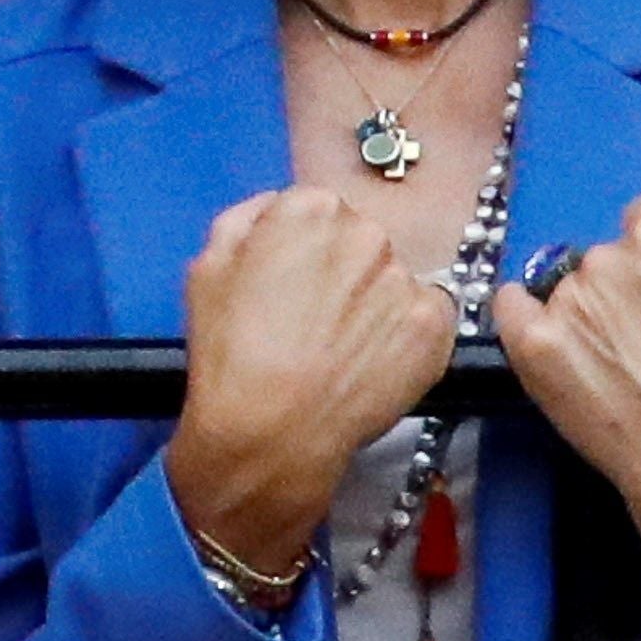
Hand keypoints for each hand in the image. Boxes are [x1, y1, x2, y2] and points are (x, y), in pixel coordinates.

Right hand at [166, 191, 453, 587]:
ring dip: (376, 307)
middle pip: (362, 243)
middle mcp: (366, 233)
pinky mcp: (433, 326)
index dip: (306, 253)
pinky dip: (407, 339)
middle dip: (345, 275)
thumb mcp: (208, 267)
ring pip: (394, 283)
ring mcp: (404, 280)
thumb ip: (247, 220)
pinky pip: (427, 320)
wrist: (270, 432)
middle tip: (317, 323)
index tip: (296, 286)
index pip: (321, 213)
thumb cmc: (232, 355)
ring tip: (342, 351)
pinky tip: (373, 363)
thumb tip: (275, 211)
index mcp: (311, 208)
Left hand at [491, 196, 640, 583]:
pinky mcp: (534, 346)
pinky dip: (520, 311)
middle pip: (608, 254)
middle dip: (626, 284)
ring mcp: (565, 302)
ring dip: (586, 309)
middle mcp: (605, 258)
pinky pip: (509, 306)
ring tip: (613, 363)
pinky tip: (543, 336)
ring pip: (567, 285)